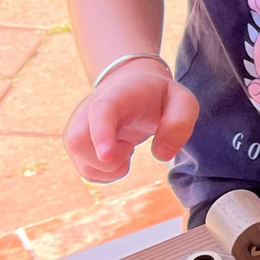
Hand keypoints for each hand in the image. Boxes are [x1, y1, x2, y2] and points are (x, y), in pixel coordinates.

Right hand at [63, 59, 199, 181]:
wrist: (133, 85)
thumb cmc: (160, 97)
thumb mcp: (182, 103)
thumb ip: (179, 124)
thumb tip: (161, 155)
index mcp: (117, 95)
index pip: (101, 111)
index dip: (100, 133)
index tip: (106, 155)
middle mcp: (88, 109)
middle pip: (78, 142)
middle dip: (110, 160)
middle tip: (131, 147)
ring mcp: (78, 127)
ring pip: (82, 164)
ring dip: (111, 168)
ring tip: (127, 148)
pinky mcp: (77, 145)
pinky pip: (87, 172)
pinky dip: (107, 174)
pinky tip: (120, 155)